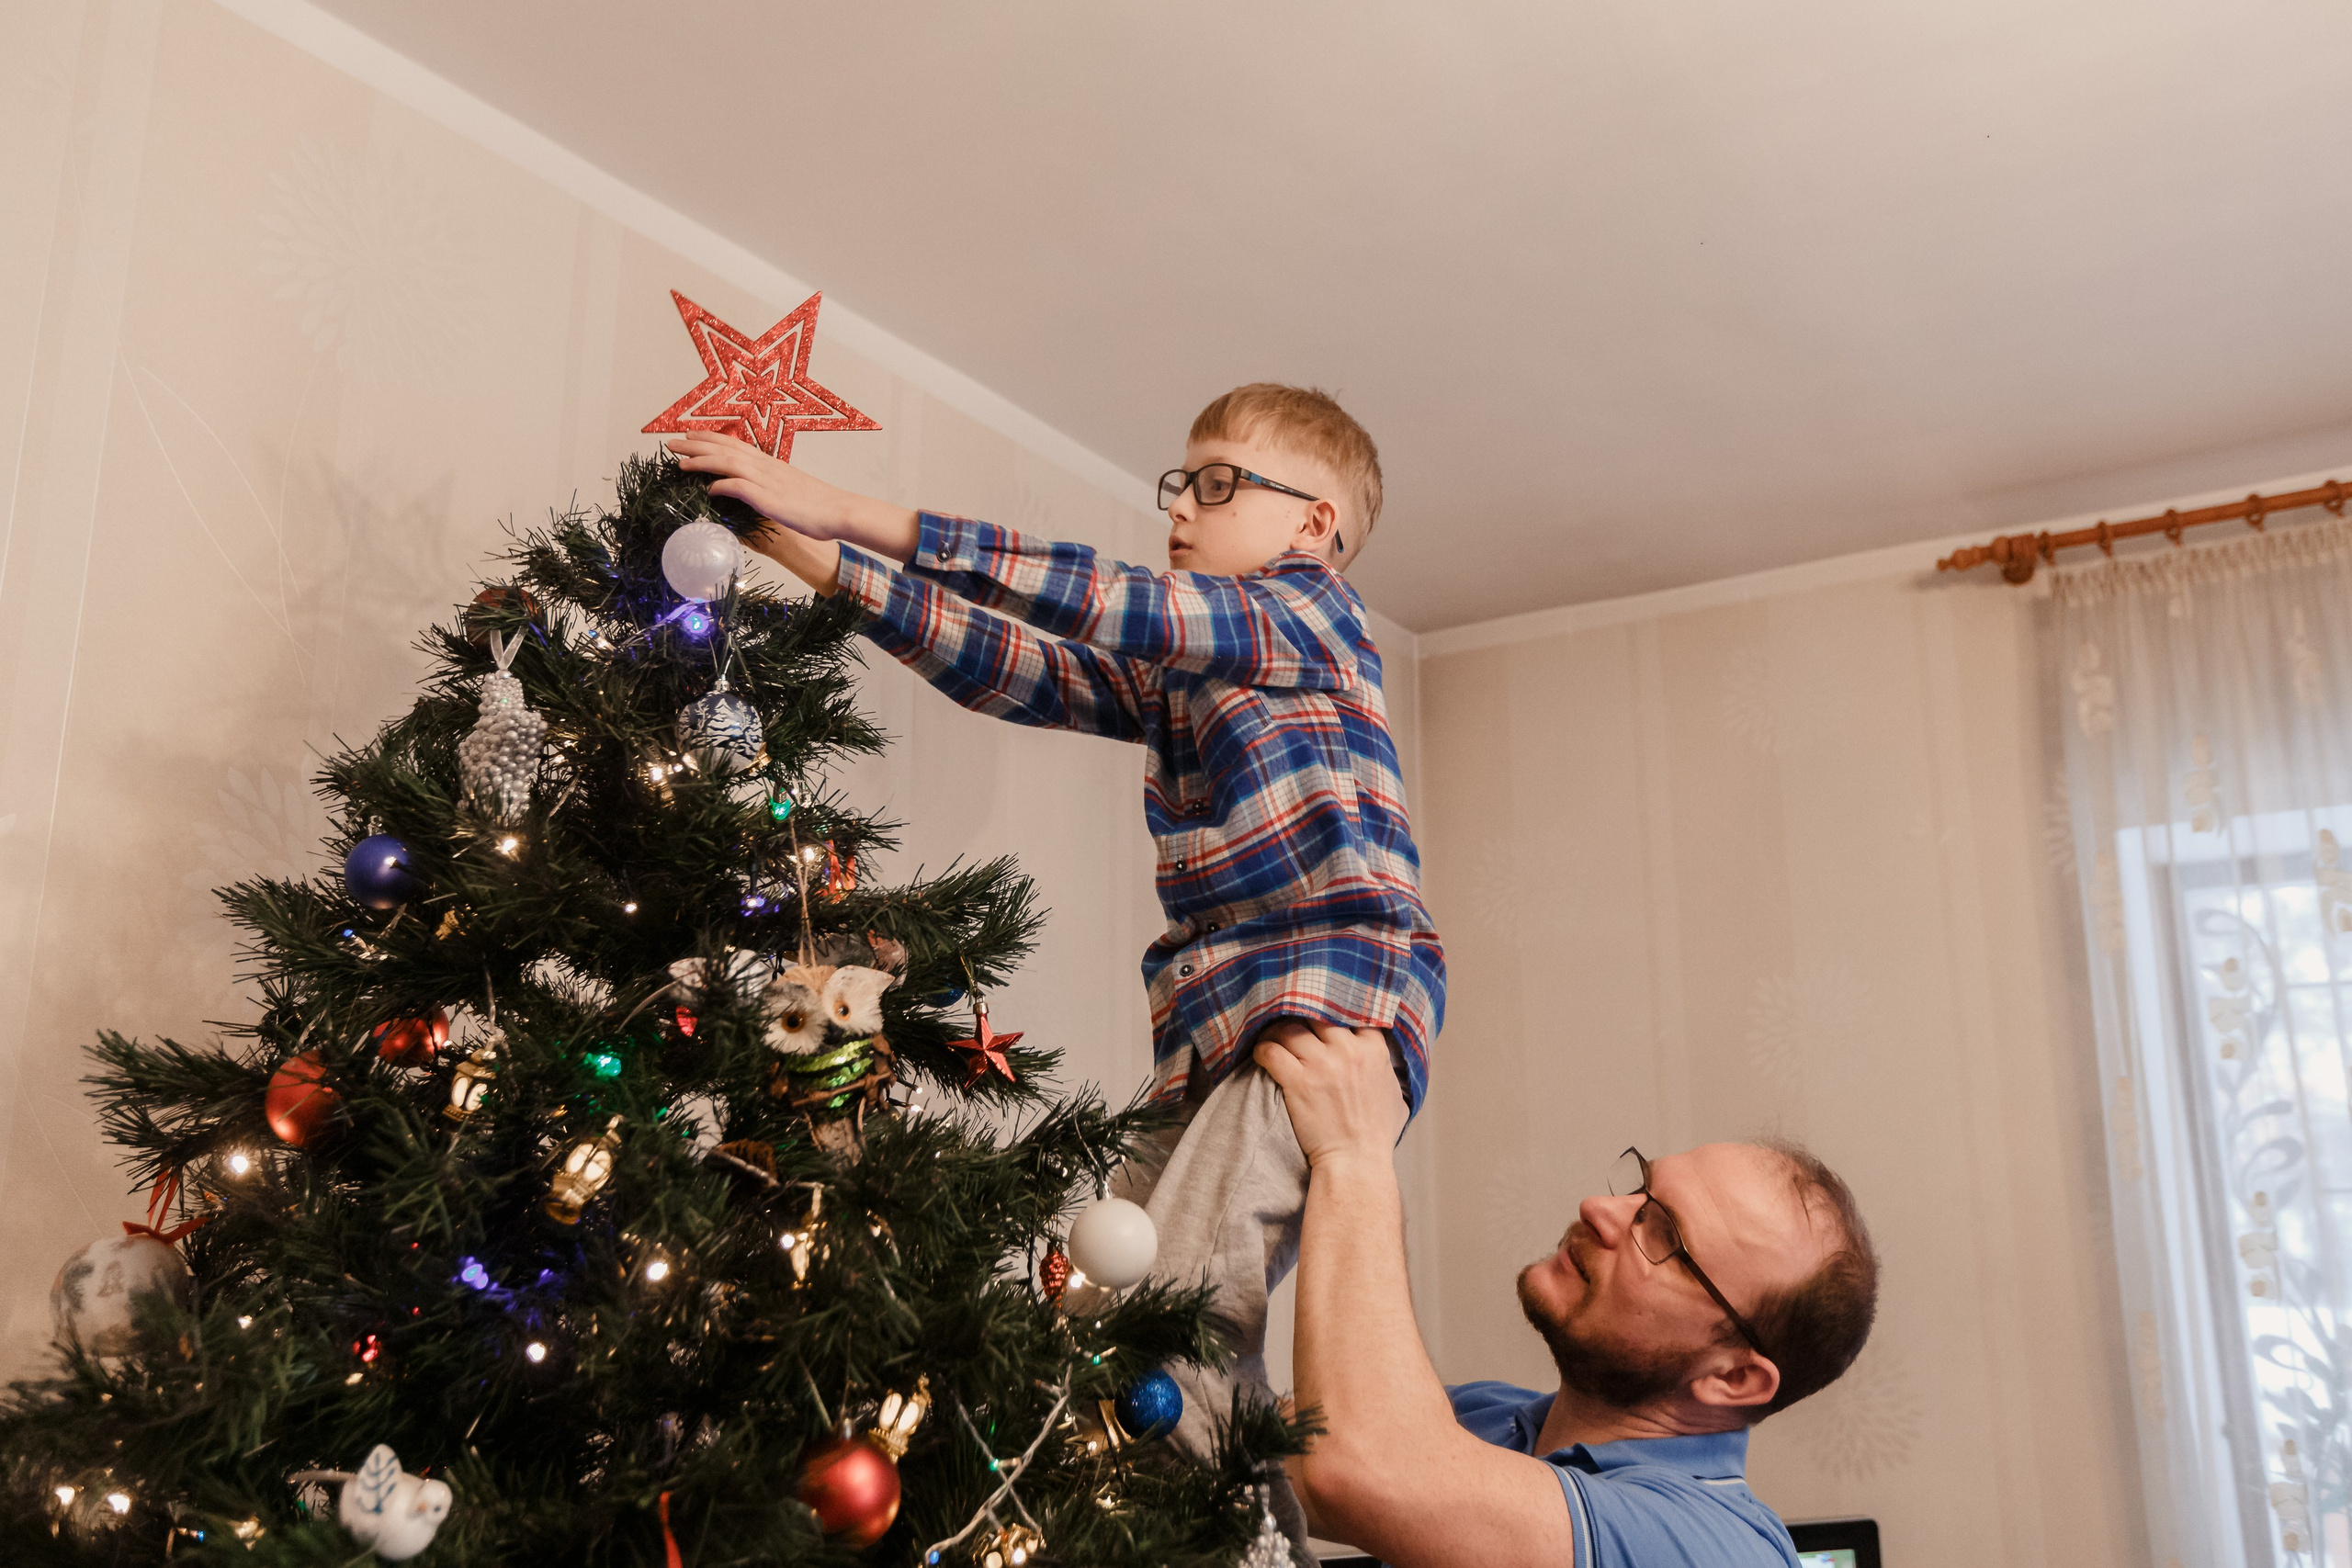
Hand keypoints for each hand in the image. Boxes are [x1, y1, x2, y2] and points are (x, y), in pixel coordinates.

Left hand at [664, 435, 919, 564]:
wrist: (841, 511)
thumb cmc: (818, 505)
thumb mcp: (789, 490)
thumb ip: (767, 488)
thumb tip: (749, 492)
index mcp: (770, 463)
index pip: (733, 444)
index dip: (709, 438)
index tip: (689, 435)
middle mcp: (765, 467)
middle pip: (724, 449)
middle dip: (695, 444)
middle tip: (670, 442)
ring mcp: (767, 481)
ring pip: (727, 463)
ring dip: (702, 460)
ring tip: (680, 461)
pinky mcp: (769, 498)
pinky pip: (740, 487)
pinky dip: (722, 484)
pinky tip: (708, 489)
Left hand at [1254, 1021, 1405, 1171]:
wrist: (1356, 1162)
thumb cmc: (1376, 1136)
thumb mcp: (1397, 1097)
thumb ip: (1389, 1072)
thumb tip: (1387, 1063)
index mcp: (1373, 1050)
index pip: (1351, 1013)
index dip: (1333, 1012)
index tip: (1321, 1018)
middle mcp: (1348, 1051)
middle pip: (1316, 1014)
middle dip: (1302, 1017)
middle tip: (1290, 1025)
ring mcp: (1322, 1064)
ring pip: (1290, 1028)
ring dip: (1276, 1031)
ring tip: (1271, 1039)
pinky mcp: (1297, 1081)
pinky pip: (1271, 1051)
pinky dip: (1262, 1050)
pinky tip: (1261, 1055)